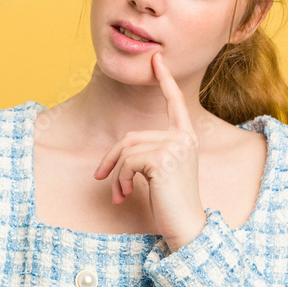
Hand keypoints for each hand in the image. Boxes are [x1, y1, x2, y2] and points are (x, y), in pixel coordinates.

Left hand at [91, 51, 206, 249]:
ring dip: (116, 175)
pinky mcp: (163, 159)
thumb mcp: (157, 172)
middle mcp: (183, 138)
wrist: (186, 227)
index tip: (156, 58)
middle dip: (111, 159)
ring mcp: (175, 147)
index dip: (164, 80)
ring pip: (126, 150)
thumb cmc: (169, 203)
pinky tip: (126, 195)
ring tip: (120, 193)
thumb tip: (118, 154)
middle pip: (130, 137)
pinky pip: (127, 162)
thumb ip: (145, 153)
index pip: (174, 102)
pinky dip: (120, 180)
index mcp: (185, 137)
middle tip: (102, 179)